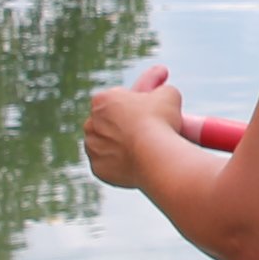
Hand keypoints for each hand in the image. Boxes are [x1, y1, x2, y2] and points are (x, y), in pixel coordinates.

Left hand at [84, 62, 187, 186]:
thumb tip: (163, 92)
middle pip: (106, 122)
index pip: (116, 99)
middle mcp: (90, 123)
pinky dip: (119, 164)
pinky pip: (108, 165)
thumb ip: (161, 90)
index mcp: (102, 100)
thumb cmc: (160, 121)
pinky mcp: (98, 169)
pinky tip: (136, 164)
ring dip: (118, 145)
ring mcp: (92, 147)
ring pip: (104, 144)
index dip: (133, 104)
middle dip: (121, 125)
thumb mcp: (168, 94)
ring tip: (141, 149)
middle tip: (144, 131)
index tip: (147, 111)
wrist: (155, 156)